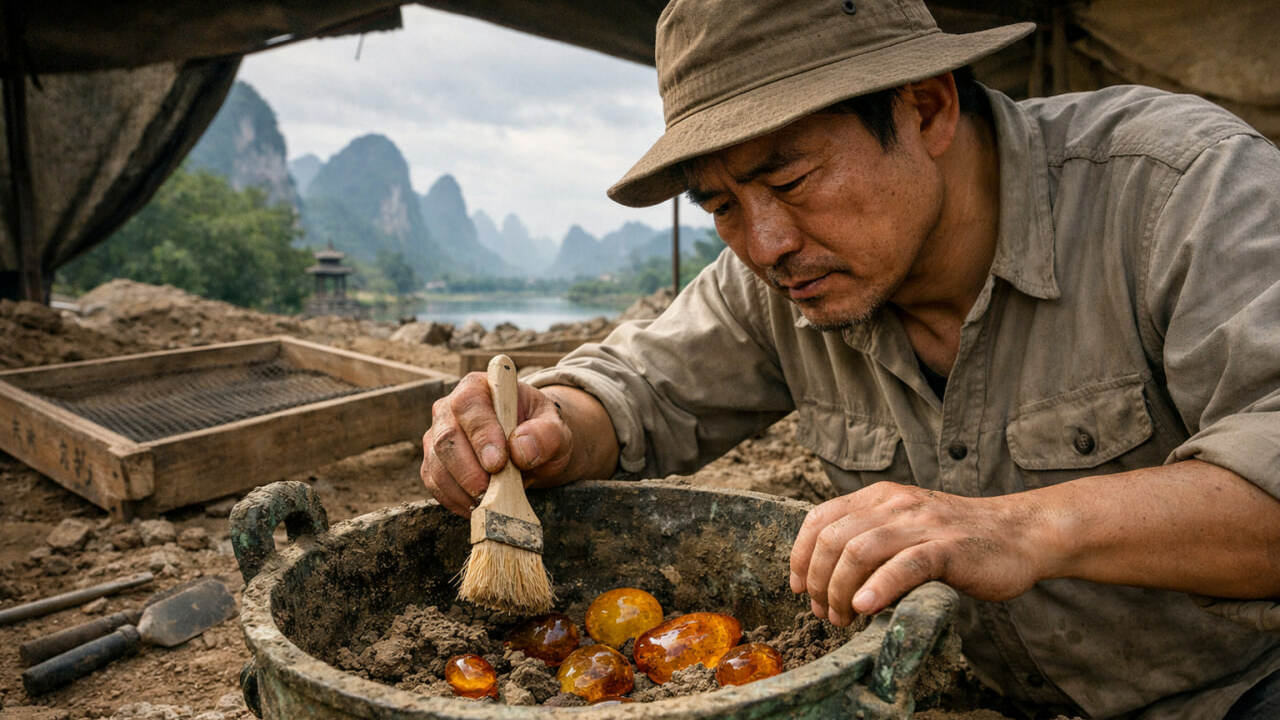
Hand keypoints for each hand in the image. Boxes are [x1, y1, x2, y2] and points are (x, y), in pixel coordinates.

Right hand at [421, 372, 573, 515]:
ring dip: (462, 490)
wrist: (532, 449)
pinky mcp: (434, 463)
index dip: (481, 436)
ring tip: (490, 502)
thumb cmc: (541, 432)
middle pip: (446, 439)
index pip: (469, 406)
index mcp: (479, 387)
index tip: (498, 464)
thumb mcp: (556, 429)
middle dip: (469, 471)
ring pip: (436, 465)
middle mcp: (449, 408)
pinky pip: (434, 484)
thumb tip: (521, 448)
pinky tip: (477, 506)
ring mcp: (437, 436)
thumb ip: (546, 434)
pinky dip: (454, 500)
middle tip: (491, 492)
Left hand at [788, 482, 1049, 624]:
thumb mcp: (905, 527)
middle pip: (833, 539)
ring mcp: (921, 525)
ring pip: (859, 551)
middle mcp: (895, 505)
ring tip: (842, 618)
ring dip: (839, 591)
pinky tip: (865, 608)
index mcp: (879, 497)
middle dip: (818, 581)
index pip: (820, 518)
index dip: (800, 555)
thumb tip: (826, 577)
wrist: (1020, 533)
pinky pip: (904, 565)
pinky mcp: (948, 549)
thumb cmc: (959, 539)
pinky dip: (878, 587)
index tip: (798, 587)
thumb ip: (870, 539)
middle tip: (824, 613)